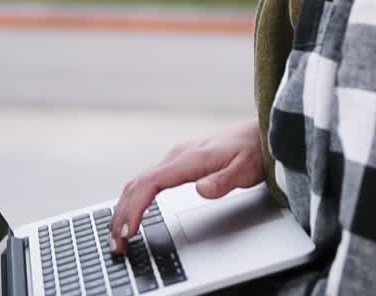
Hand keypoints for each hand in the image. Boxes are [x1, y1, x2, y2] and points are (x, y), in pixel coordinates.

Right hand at [108, 119, 263, 253]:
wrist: (259, 134)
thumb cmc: (253, 151)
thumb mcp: (246, 169)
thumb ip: (223, 181)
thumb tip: (201, 190)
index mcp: (190, 158)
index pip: (151, 182)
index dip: (135, 207)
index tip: (129, 229)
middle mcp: (178, 156)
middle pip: (138, 183)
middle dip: (122, 213)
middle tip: (116, 242)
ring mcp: (176, 158)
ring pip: (139, 181)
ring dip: (124, 207)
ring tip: (119, 233)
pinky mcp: (178, 162)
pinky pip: (148, 180)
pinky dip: (135, 198)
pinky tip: (133, 212)